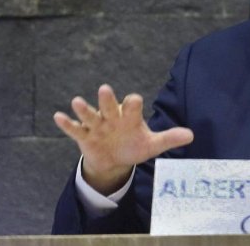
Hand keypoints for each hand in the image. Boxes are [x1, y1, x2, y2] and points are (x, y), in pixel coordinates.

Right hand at [53, 84, 193, 194]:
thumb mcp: (152, 145)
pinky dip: (67, 124)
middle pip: (110, 105)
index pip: (132, 106)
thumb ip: (169, 138)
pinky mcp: (84, 136)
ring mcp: (97, 126)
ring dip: (84, 109)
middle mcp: (112, 117)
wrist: (115, 160)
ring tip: (76, 101)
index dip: (133, 104)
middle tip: (105, 89)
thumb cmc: (134, 146)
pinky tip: (58, 117)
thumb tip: (191, 135)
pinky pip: (74, 129)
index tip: (134, 101)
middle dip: (107, 99)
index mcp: (130, 117)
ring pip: (90, 115)